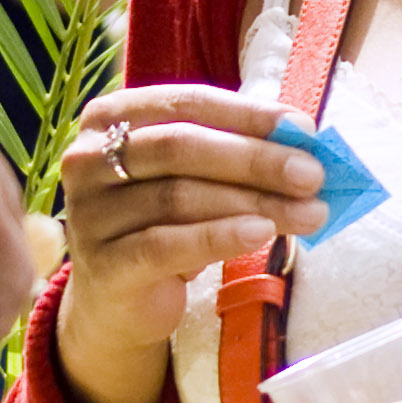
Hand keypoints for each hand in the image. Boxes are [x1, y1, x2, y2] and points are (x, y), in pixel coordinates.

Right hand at [50, 84, 327, 402]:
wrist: (119, 300)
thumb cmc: (163, 222)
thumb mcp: (194, 176)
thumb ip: (235, 150)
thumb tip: (305, 139)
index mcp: (110, 116)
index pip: (188, 102)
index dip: (249, 114)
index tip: (304, 130)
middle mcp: (87, 158)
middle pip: (182, 147)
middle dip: (256, 159)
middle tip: (313, 176)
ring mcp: (89, 213)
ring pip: (179, 197)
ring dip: (253, 202)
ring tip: (307, 214)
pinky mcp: (102, 265)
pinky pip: (165, 245)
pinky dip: (219, 237)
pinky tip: (261, 234)